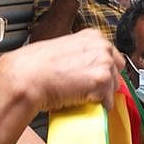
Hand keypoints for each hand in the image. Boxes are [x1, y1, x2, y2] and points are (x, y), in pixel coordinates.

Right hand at [3, 29, 122, 114]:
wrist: (27, 76)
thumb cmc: (37, 65)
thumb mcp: (65, 50)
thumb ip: (82, 56)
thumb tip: (88, 68)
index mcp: (93, 36)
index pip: (112, 57)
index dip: (102, 70)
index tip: (93, 77)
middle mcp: (102, 46)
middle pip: (116, 72)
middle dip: (104, 83)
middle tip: (85, 88)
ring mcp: (104, 63)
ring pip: (113, 88)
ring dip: (100, 95)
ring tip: (79, 94)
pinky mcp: (102, 82)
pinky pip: (107, 102)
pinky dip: (96, 106)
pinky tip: (80, 100)